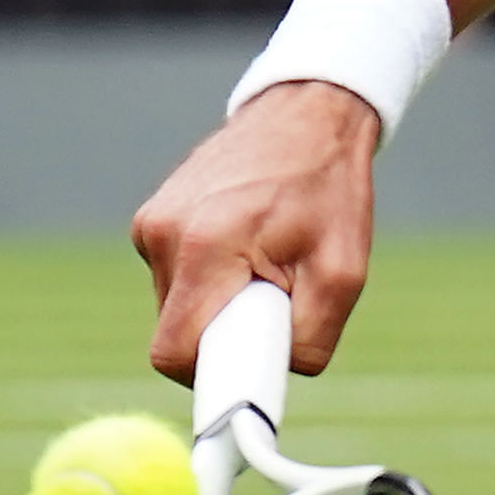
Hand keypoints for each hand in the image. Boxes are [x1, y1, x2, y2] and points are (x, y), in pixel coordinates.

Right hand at [132, 82, 381, 382]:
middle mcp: (164, 233)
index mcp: (205, 246)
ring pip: (177, 307)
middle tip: (274, 301)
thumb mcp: (344, 272)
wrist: (308, 114)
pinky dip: (210, 278)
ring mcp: (151, 222)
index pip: (175, 354)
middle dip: (226, 334)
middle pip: (177, 334)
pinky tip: (244, 242)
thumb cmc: (329, 191)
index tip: (244, 377)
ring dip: (220, 303)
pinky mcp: (151, 218)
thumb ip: (310, 338)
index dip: (211, 377)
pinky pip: (176, 278)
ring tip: (264, 261)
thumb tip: (274, 380)